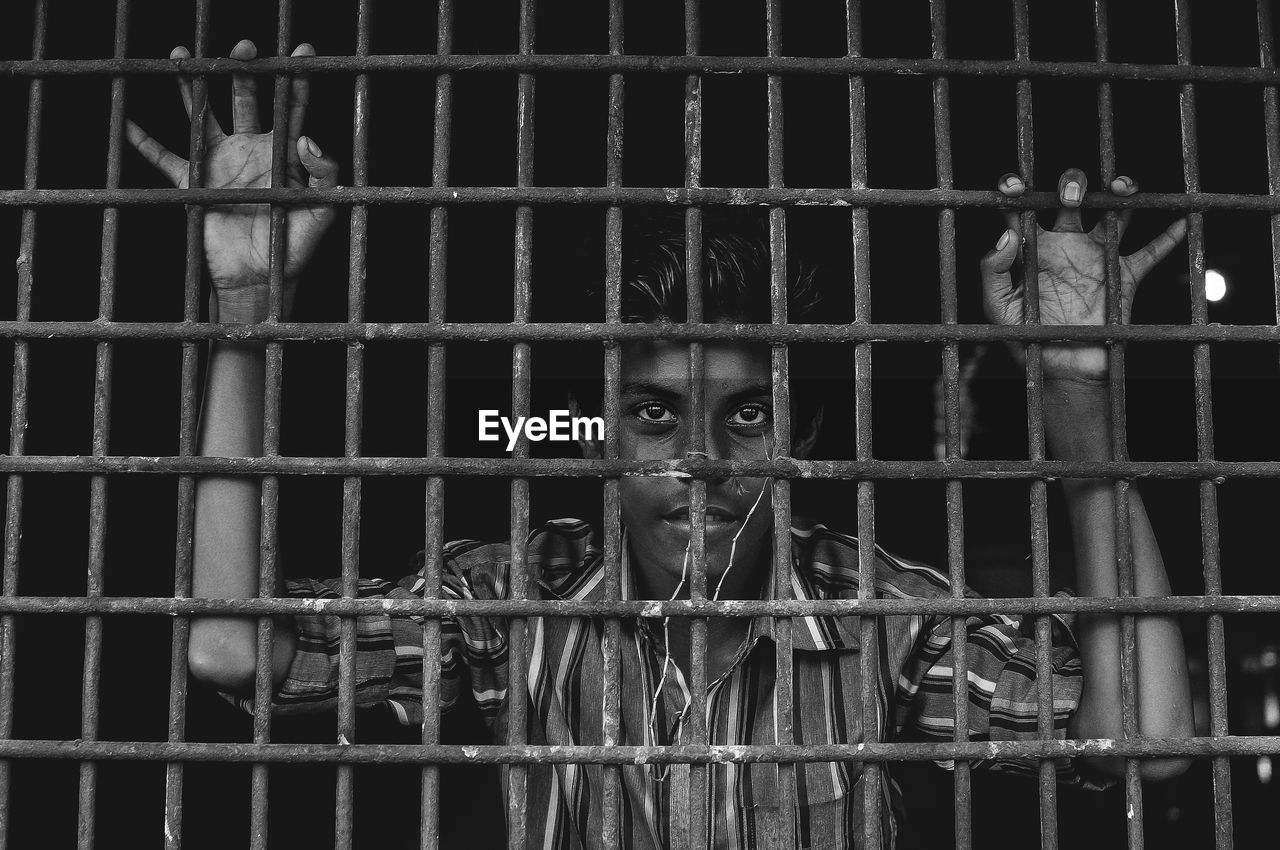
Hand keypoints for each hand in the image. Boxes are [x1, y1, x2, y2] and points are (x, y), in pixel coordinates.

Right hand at [126, 39, 338, 318]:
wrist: (260, 276)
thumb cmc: (294, 246)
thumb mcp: (320, 212)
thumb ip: (324, 176)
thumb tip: (309, 138)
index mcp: (283, 153)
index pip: (292, 108)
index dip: (297, 80)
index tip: (304, 52)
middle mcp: (250, 149)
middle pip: (246, 98)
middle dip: (244, 70)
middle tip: (244, 46)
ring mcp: (220, 162)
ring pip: (203, 114)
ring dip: (192, 86)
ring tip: (182, 55)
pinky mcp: (194, 182)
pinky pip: (166, 158)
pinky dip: (146, 143)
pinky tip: (129, 124)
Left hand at [980, 168, 1185, 381]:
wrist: (1064, 370)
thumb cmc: (1027, 339)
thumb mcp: (999, 308)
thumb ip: (994, 271)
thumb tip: (1008, 233)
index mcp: (1032, 248)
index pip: (1021, 207)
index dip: (1015, 187)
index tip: (1015, 186)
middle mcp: (1065, 243)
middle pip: (1072, 195)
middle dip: (1072, 183)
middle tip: (1070, 198)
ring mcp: (1097, 256)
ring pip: (1115, 210)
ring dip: (1122, 191)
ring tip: (1121, 188)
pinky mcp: (1125, 275)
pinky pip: (1152, 251)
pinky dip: (1170, 236)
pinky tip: (1182, 220)